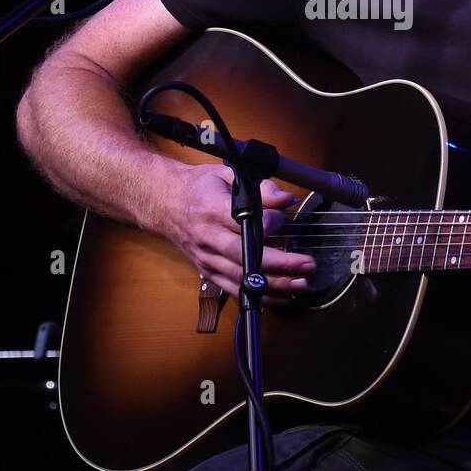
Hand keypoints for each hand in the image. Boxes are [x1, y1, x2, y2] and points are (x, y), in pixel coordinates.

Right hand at [156, 163, 315, 305]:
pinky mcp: (206, 271)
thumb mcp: (226, 174)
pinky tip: (280, 296)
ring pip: (242, 278)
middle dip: (281, 264)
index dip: (271, 223)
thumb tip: (286, 200)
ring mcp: (206, 258)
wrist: (163, 202)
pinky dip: (257, 296)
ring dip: (274, 284)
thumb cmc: (198, 187)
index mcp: (212, 210)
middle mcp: (208, 238)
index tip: (286, 217)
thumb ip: (259, 187)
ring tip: (300, 284)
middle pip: (246, 257)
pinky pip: (233, 288)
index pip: (245, 222)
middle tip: (307, 264)